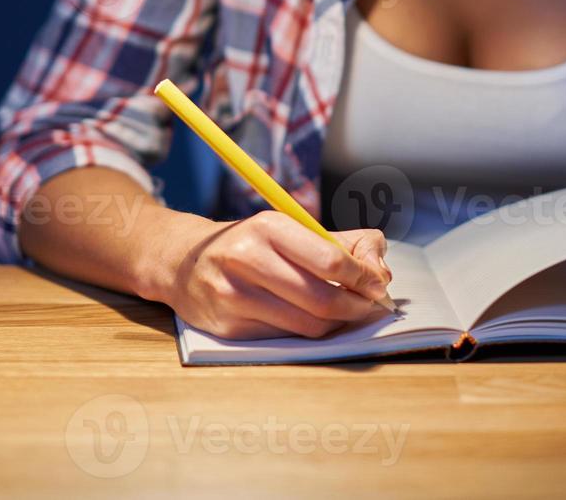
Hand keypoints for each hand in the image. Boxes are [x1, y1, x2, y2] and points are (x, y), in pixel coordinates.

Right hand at [146, 210, 393, 339]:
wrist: (184, 262)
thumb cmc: (251, 244)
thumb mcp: (291, 228)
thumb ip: (344, 243)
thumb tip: (380, 272)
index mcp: (268, 227)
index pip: (330, 261)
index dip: (363, 277)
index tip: (378, 284)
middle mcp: (247, 260)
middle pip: (322, 300)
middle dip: (357, 306)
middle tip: (369, 304)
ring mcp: (234, 297)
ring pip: (307, 325)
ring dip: (337, 323)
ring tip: (346, 312)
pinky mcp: (228, 328)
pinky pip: (286, 338)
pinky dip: (309, 332)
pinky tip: (315, 321)